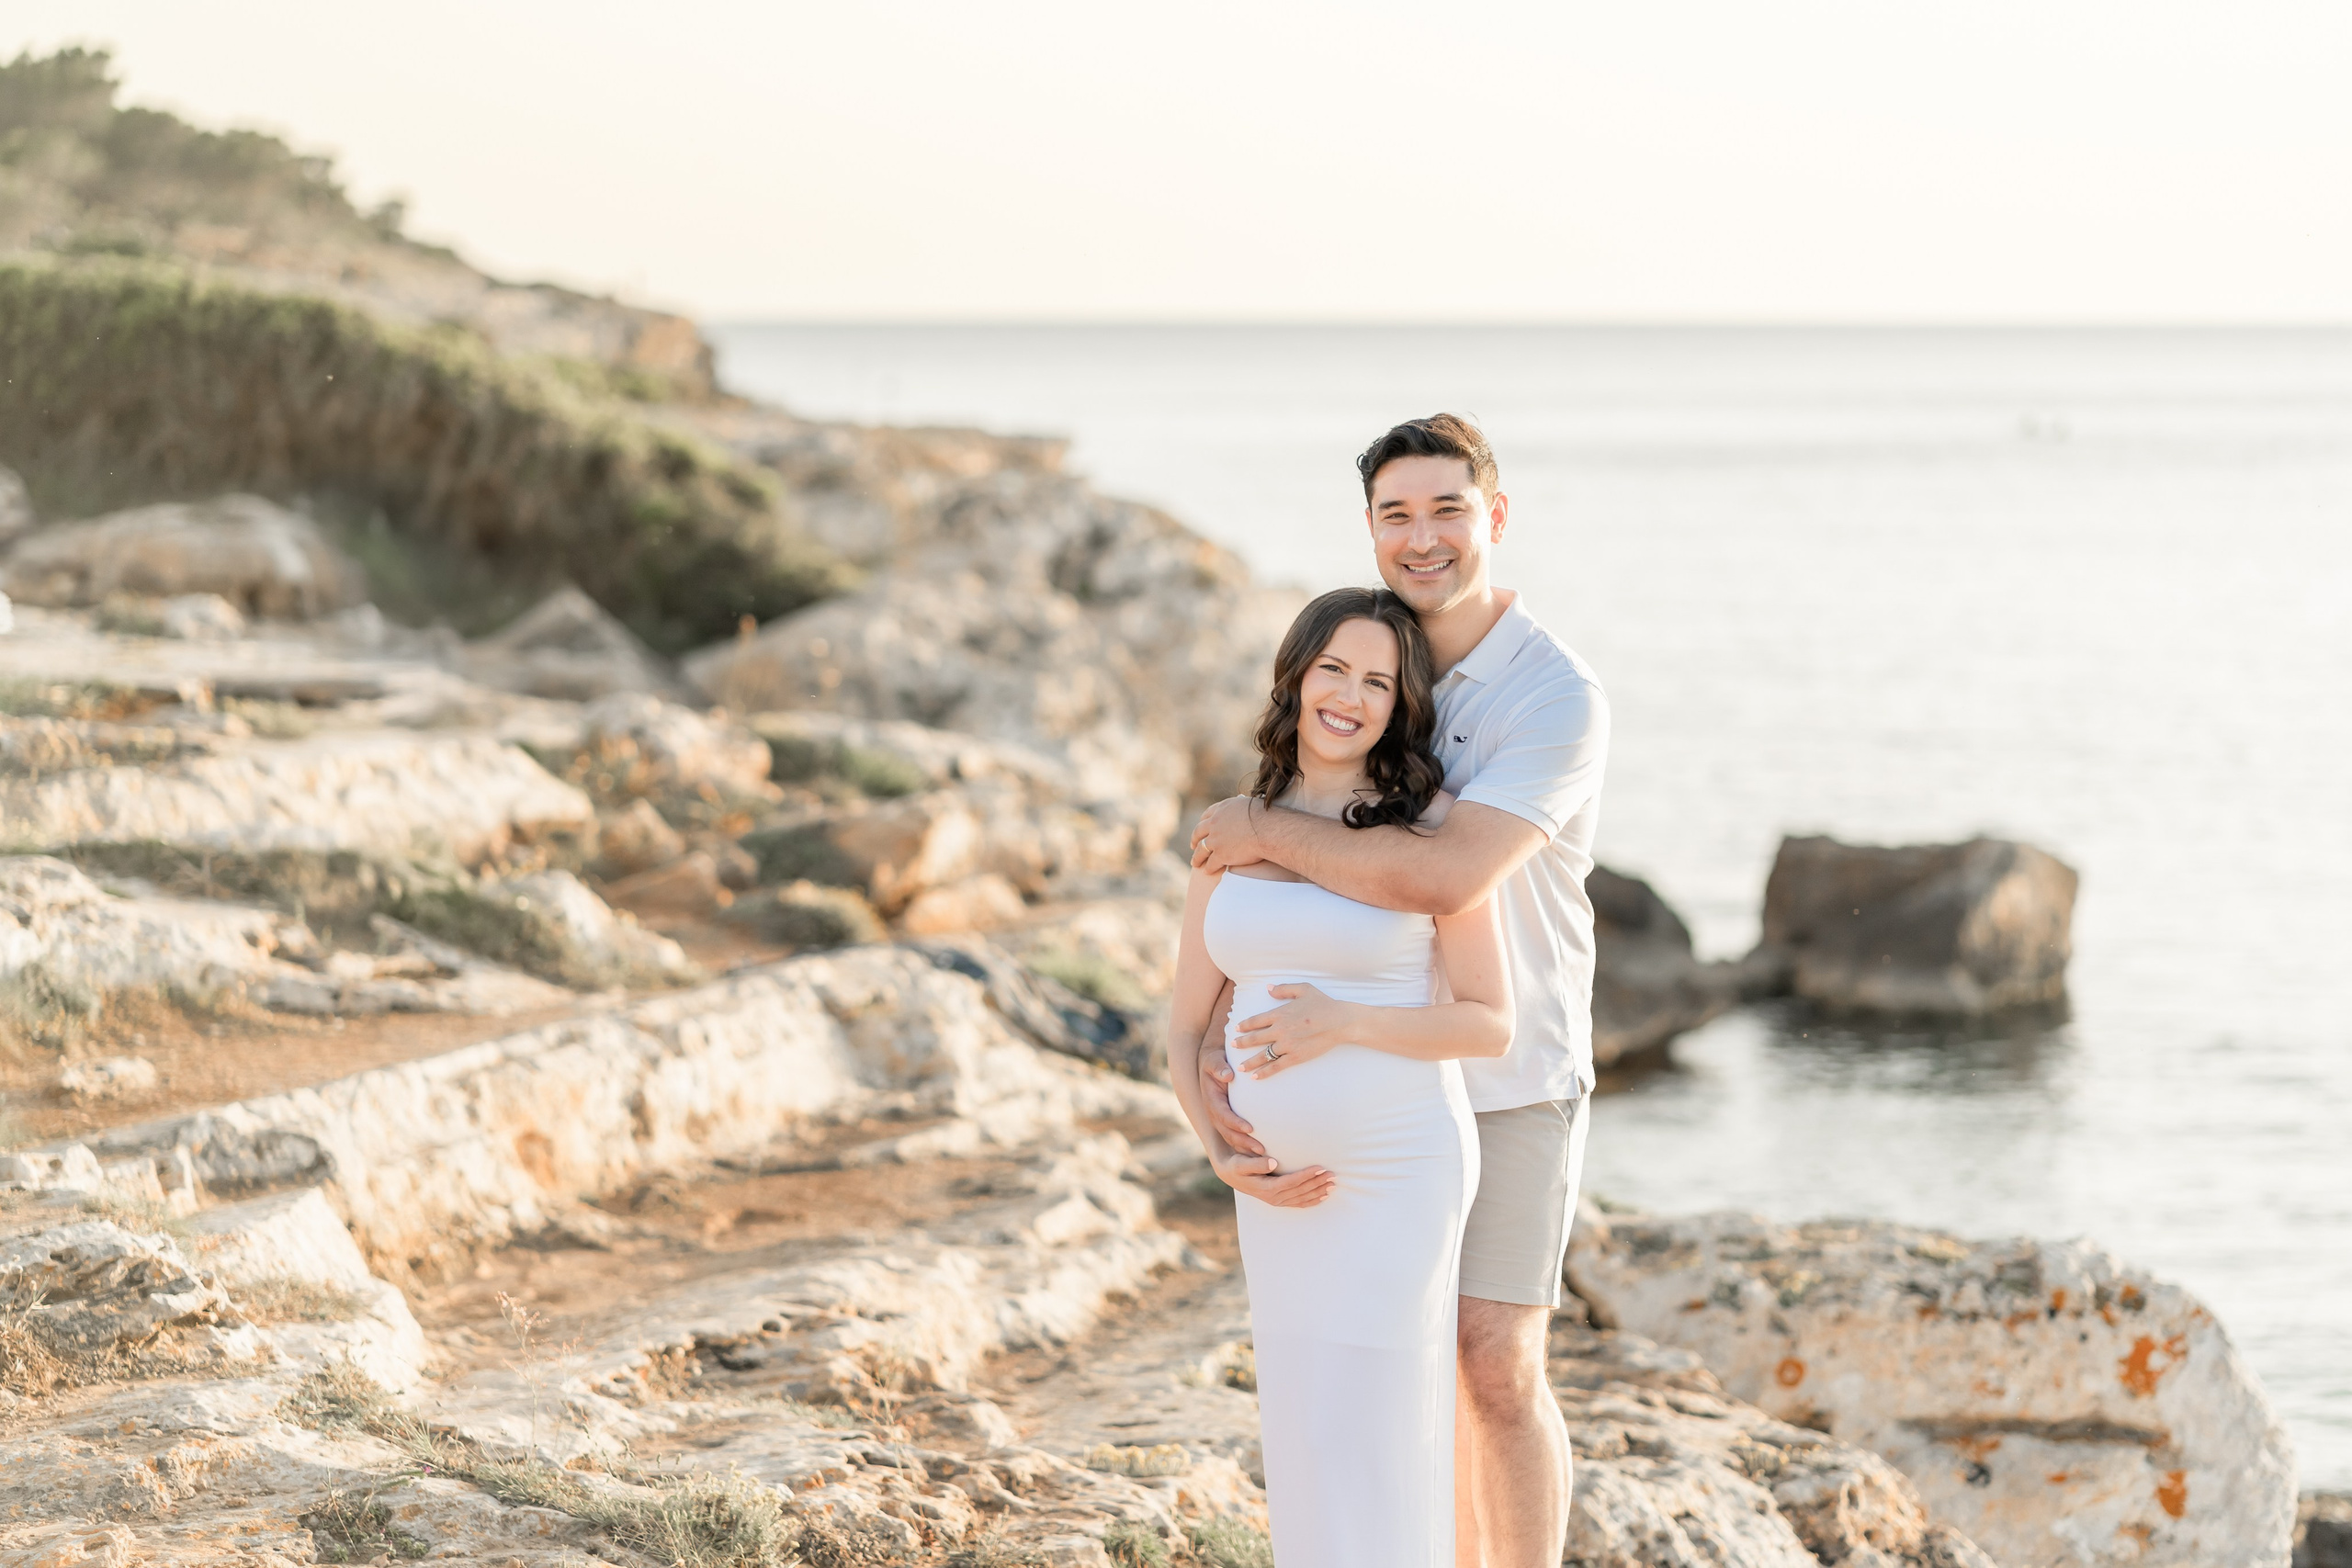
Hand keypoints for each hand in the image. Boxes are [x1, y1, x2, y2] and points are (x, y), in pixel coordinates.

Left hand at [1189, 796, 1264, 871]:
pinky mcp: (1221, 855)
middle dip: (1195, 840)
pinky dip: (1208, 868)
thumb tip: (1242, 801)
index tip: (1201, 829)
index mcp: (1222, 809)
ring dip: (1197, 857)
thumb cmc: (1266, 816)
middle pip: (1199, 832)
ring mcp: (1216, 840)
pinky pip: (1211, 863)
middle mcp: (1215, 823)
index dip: (1203, 823)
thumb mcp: (1249, 804)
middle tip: (1193, 846)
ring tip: (1195, 863)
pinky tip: (1207, 872)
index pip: (1207, 815)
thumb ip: (1241, 805)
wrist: (1268, 830)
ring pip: (1201, 850)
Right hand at [1199, 1049, 1264, 1156]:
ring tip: (1264, 1154)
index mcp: (1211, 1100)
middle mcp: (1214, 1113)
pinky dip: (1246, 1147)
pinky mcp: (1227, 1123)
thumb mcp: (1214, 1060)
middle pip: (1228, 1133)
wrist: (1212, 1067)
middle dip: (1243, 1142)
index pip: (1223, 1115)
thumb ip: (1219, 1067)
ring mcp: (1220, 1120)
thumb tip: (1227, 1075)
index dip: (1235, 1123)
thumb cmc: (1216, 1062)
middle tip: (1261, 1149)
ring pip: (1232, 1139)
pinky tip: (1261, 1153)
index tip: (1250, 1128)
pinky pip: (1236, 1138)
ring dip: (1246, 1148)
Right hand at [1213, 1145, 1334, 1207]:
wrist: (1231, 1175)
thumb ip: (1256, 1164)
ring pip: (1302, 1198)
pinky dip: (1313, 1200)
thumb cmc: (1237, 1165)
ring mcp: (1277, 1201)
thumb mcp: (1241, 1163)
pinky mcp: (1280, 1201)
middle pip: (1300, 1191)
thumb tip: (1272, 1163)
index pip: (1291, 1182)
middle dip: (1317, 1183)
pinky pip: (1299, 1204)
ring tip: (1333, 1183)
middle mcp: (1273, 1197)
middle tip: (1333, 1174)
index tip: (1320, 1167)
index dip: (1306, 1176)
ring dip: (1319, 1191)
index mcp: (1266, 1188)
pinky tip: (1324, 1196)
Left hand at [1233, 984, 1358, 1078]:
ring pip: (1262, 1055)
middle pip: (1255, 1038)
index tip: (1237, 1029)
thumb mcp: (1303, 989)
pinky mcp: (1295, 1057)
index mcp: (1279, 1013)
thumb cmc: (1323, 1003)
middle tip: (1233, 1046)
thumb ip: (1284, 989)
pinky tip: (1255, 1077)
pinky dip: (1264, 1072)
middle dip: (1241, 1043)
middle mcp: (1279, 1030)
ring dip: (1249, 1062)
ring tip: (1240, 1067)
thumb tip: (1268, 988)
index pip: (1255, 1021)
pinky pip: (1276, 1066)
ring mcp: (1287, 1045)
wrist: (1339, 1022)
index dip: (1244, 1025)